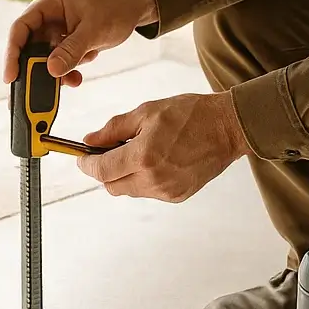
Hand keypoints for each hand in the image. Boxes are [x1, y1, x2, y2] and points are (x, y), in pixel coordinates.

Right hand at [2, 0, 157, 86]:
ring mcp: (58, 29)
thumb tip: (51, 70)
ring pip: (45, 57)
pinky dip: (68, 71)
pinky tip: (79, 75)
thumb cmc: (116, 7)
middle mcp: (50, 15)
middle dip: (34, 69)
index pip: (21, 27)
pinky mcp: (68, 41)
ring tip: (71, 80)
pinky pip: (60, 60)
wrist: (137, 6)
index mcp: (50, 2)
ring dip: (56, 72)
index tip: (11, 77)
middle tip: (33, 92)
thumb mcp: (95, 29)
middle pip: (30, 46)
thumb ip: (72, 50)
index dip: (12, 53)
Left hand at [75, 91, 252, 202]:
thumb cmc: (191, 114)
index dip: (87, 164)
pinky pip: (149, 191)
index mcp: (144, 156)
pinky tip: (157, 159)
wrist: (227, 127)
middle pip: (112, 186)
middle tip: (108, 151)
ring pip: (130, 190)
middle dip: (105, 170)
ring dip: (125, 174)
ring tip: (139, 150)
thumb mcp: (148, 112)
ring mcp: (167, 191)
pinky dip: (144, 178)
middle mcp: (153, 179)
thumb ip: (115, 128)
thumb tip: (90, 140)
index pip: (102, 170)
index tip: (81, 157)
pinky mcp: (177, 196)